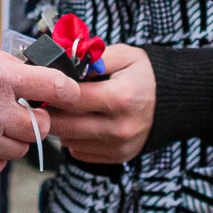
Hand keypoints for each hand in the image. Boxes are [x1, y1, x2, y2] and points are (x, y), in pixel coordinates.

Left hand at [48, 43, 155, 166]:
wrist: (173, 101)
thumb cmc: (143, 75)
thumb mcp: (124, 55)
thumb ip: (93, 57)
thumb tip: (63, 62)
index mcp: (120, 98)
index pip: (71, 98)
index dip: (50, 92)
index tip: (39, 86)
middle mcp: (119, 127)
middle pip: (64, 125)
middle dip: (48, 111)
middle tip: (42, 98)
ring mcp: (118, 146)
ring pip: (68, 140)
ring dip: (61, 125)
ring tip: (65, 108)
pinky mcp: (117, 157)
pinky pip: (79, 152)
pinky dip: (74, 138)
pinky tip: (80, 122)